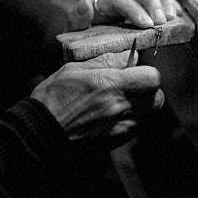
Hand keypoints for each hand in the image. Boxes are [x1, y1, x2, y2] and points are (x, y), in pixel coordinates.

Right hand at [31, 50, 163, 140]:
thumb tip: (129, 56)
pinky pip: (135, 127)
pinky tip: (113, 114)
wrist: (41, 131)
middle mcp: (120, 107)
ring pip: (149, 114)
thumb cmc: (54, 97)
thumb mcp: (75, 68)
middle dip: (150, 89)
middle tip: (134, 84)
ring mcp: (119, 127)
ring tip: (122, 99)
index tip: (137, 70)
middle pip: (157, 98)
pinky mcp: (115, 141)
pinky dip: (131, 119)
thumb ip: (106, 60)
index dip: (148, 72)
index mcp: (111, 85)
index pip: (152, 78)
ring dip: (142, 104)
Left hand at [67, 0, 182, 30]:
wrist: (86, 46)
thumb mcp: (75, 33)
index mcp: (102, 4)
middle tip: (161, 21)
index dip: (134, 9)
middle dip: (151, 3)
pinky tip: (177, 15)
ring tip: (171, 17)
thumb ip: (78, 20)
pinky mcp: (147, 8)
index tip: (146, 24)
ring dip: (163, 1)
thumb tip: (86, 4)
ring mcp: (134, 1)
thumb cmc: (82, 40)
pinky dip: (171, 3)